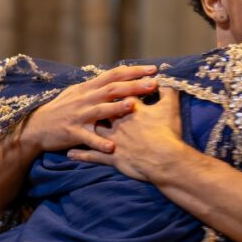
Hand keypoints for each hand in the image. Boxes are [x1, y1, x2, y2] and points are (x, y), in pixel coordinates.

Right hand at [21, 64, 158, 154]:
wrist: (36, 127)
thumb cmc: (61, 110)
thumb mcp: (78, 93)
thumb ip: (97, 86)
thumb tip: (118, 77)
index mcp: (88, 88)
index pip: (114, 74)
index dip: (134, 71)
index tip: (153, 69)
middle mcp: (85, 98)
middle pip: (112, 89)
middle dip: (133, 86)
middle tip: (153, 84)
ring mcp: (78, 115)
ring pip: (100, 110)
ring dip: (117, 108)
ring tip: (133, 106)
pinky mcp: (71, 132)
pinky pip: (87, 138)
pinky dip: (99, 143)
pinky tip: (112, 147)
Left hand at [67, 86, 184, 180]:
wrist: (163, 159)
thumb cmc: (167, 134)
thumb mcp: (171, 109)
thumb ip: (169, 93)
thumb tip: (169, 82)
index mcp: (130, 109)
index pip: (122, 94)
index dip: (119, 90)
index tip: (116, 87)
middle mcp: (117, 122)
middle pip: (102, 109)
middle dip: (96, 106)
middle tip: (87, 103)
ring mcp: (112, 139)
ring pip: (92, 130)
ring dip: (82, 128)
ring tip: (72, 125)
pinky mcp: (110, 156)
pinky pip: (91, 155)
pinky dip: (81, 154)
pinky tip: (71, 153)